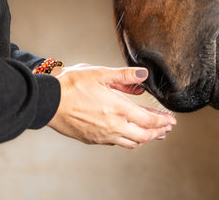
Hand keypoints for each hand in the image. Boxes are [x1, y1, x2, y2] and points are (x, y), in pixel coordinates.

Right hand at [47, 64, 175, 148]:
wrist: (48, 101)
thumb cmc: (71, 85)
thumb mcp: (100, 74)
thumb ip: (125, 76)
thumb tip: (144, 75)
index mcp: (118, 108)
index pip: (148, 120)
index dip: (162, 121)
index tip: (171, 120)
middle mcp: (113, 126)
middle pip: (144, 135)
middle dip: (158, 132)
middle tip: (167, 129)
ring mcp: (103, 135)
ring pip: (131, 143)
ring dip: (146, 139)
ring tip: (154, 135)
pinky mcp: (93, 140)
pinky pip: (117, 143)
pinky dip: (129, 141)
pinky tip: (130, 136)